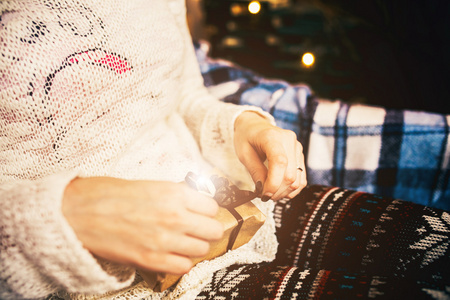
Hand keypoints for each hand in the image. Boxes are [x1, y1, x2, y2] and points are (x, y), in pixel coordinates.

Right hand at [62, 177, 222, 274]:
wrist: (79, 212)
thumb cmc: (109, 195)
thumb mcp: (150, 184)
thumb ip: (177, 193)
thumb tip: (197, 198)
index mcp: (174, 193)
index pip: (213, 207)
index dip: (207, 211)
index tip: (201, 213)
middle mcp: (174, 216)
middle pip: (214, 230)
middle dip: (207, 229)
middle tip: (196, 228)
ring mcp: (164, 240)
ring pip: (202, 249)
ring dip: (194, 245)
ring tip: (182, 241)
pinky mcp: (151, 260)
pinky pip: (184, 266)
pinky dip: (181, 262)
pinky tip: (171, 254)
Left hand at [234, 112, 306, 200]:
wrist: (254, 125)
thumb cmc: (246, 137)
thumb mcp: (244, 154)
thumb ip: (255, 171)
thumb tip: (263, 190)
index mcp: (272, 136)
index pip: (280, 162)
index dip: (273, 182)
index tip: (264, 194)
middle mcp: (289, 140)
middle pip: (290, 174)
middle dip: (276, 191)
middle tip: (263, 195)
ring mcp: (297, 147)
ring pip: (297, 179)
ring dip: (284, 192)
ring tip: (270, 193)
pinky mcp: (300, 154)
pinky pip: (301, 178)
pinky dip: (291, 188)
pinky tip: (280, 190)